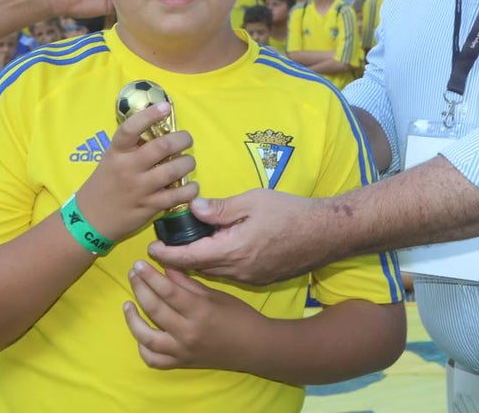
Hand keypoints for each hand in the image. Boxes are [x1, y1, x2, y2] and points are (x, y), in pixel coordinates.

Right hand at [76, 103, 198, 242]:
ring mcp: (139, 188)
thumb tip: (159, 128)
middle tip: (187, 140)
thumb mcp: (111, 160)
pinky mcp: (149, 206)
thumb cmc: (104, 185)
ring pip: (173, 170)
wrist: (89, 220)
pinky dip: (190, 190)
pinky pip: (177, 196)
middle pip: (162, 147)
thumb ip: (131, 147)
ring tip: (189, 162)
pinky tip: (192, 187)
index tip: (165, 107)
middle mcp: (128, 168)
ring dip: (188, 163)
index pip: (130, 128)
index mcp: (116, 153)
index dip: (149, 115)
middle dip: (182, 140)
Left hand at [123, 263, 257, 371]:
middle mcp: (187, 332)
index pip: (167, 290)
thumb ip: (187, 282)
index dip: (150, 276)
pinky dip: (143, 347)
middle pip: (154, 309)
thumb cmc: (238, 316)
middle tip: (133, 274)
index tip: (138, 264)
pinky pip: (153, 359)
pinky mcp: (180, 363)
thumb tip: (166, 267)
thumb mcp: (215, 294)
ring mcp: (182, 351)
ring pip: (146, 337)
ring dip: (132, 320)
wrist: (253, 347)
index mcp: (199, 311)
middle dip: (139, 288)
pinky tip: (140, 333)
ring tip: (128, 304)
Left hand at [148, 191, 324, 285]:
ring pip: (215, 273)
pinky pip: (231, 274)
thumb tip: (194, 208)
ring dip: (199, 263)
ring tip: (185, 249)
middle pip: (199, 269)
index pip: (190, 256)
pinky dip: (218, 265)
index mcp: (233, 249)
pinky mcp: (262, 279)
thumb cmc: (291, 212)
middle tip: (162, 248)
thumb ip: (221, 208)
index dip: (167, 254)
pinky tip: (217, 252)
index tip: (151, 248)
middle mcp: (239, 270)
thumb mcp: (253, 201)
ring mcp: (251, 277)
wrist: (327, 234)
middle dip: (179, 260)